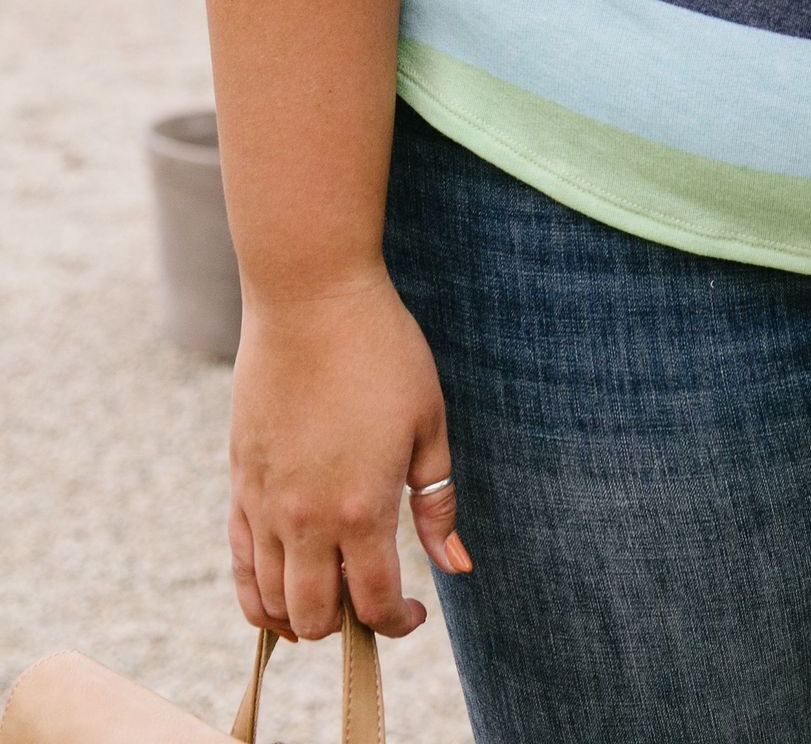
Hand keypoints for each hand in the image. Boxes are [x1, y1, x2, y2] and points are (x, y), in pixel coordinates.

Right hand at [227, 271, 472, 640]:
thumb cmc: (381, 352)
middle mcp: (306, 519)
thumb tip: (456, 566)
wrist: (310, 299)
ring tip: (330, 597)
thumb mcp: (428, 423)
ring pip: (270, 602)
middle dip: (349, 625)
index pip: (375, 604)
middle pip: (317, 617)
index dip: (397, 622)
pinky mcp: (240, 483)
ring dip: (301, 616)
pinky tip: (280, 591)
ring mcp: (265, 504)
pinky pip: (239, 564)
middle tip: (371, 600)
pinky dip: (256, 594)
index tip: (415, 613)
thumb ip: (437, 503)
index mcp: (362, 508)